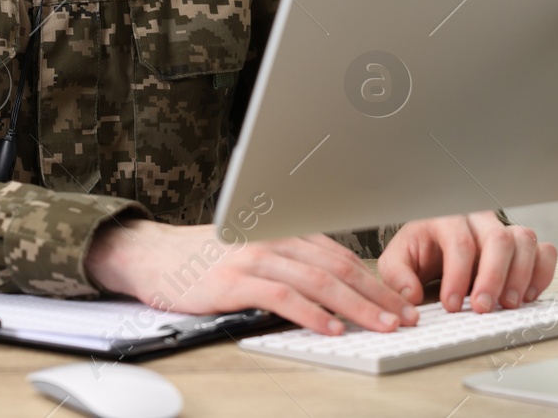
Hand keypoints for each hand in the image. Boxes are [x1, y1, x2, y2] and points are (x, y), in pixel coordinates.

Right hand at [84, 218, 419, 334]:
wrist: (152, 255)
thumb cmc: (203, 259)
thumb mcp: (253, 251)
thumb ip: (289, 261)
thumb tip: (333, 289)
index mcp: (283, 230)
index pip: (340, 255)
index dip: (375, 280)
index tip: (400, 302)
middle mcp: (274, 237)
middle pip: (338, 267)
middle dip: (377, 294)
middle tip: (405, 317)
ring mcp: (255, 256)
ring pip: (319, 280)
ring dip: (356, 306)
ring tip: (381, 325)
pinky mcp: (236, 279)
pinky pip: (283, 296)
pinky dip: (312, 313)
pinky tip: (331, 328)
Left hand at [378, 211, 557, 313]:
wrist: (432, 244)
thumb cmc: (419, 251)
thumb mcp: (397, 260)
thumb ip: (397, 276)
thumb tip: (411, 295)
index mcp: (446, 219)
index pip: (459, 242)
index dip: (457, 275)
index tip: (452, 304)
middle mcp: (478, 221)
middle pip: (497, 239)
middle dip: (493, 277)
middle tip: (483, 307)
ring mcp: (503, 230)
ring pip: (524, 241)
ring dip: (520, 276)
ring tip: (508, 304)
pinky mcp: (521, 246)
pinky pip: (544, 251)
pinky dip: (542, 273)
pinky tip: (527, 295)